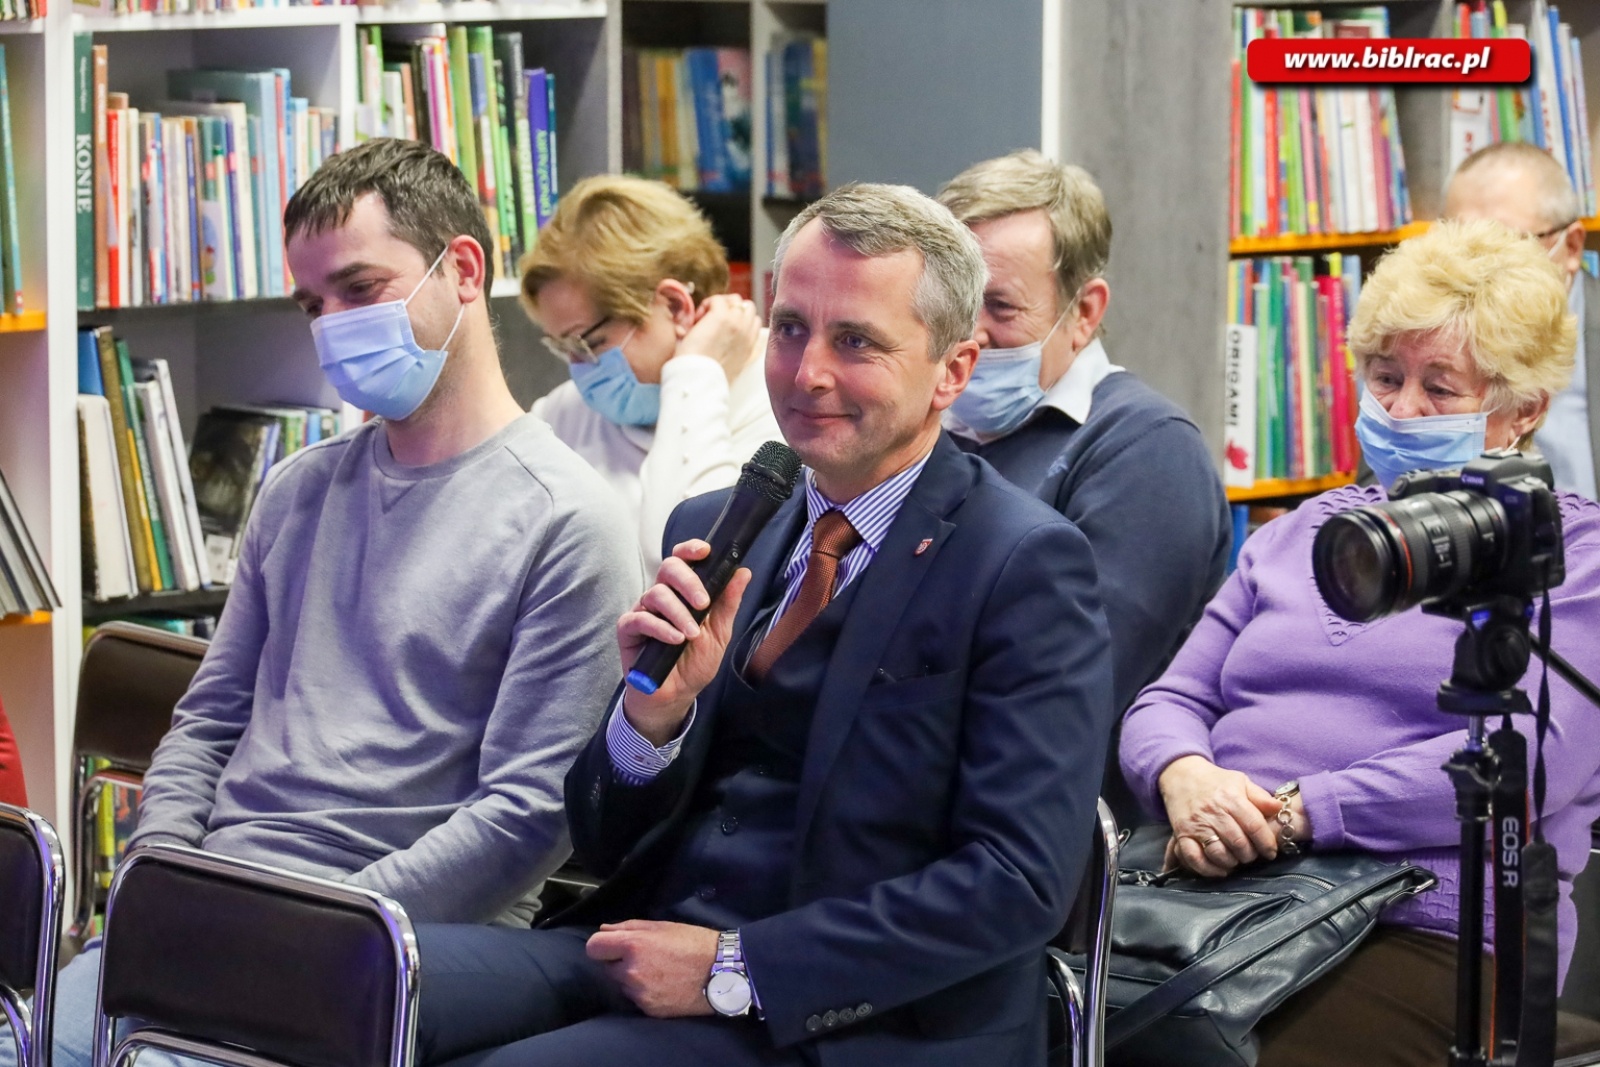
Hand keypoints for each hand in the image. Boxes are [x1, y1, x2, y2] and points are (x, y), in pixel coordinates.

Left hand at [585, 920, 718, 1017]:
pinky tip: (665, 985)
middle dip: (620, 963)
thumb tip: (604, 930)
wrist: (721, 972)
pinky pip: (636, 999)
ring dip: (633, 979)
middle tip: (646, 958)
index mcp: (633, 945)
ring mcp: (639, 993)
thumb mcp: (662, 926)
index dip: (603, 946)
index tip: (613, 947)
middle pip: (608, 968)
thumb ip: (628, 927)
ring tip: (659, 972)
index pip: (594, 947)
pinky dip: (645, 993)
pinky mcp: (648, 1009)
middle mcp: (631, 971)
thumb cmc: (693, 943)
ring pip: (623, 985)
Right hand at [617, 539, 750, 744]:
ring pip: (656, 593)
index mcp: (682, 592)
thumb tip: (743, 572)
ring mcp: (643, 611)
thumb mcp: (719, 632)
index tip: (704, 551)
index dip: (690, 550)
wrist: (676, 695)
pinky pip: (640, 619)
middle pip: (668, 568)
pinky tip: (674, 639)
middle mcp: (661, 596)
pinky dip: (660, 628)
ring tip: (691, 635)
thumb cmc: (695, 662)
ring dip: (678, 613)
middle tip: (703, 603)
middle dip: (688, 581)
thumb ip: (728, 603)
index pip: (683, 560)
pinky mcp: (628, 629)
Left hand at [678, 294, 759, 381]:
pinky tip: (698, 319)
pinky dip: (706, 305)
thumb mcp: (729, 369)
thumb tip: (725, 344)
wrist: (700, 378)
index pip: (755, 323)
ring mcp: (737, 323)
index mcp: (750, 348)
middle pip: (748, 308)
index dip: (739, 320)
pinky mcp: (722, 316)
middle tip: (713, 320)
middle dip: (732, 308)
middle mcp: (747, 334)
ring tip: (706, 318)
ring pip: (736, 300)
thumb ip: (735, 354)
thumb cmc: (707, 377)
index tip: (722, 329)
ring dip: (721, 304)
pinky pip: (717, 299)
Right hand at [1157, 755, 1280, 877]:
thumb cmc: (1215, 781)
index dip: (1266, 843)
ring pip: (1218, 853)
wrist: (1182, 775)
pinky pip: (1194, 858)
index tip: (1271, 852)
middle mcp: (1213, 812)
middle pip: (1238, 843)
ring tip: (1237, 860)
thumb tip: (1279, 808)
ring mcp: (1196, 824)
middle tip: (1252, 855)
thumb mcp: (1241, 781)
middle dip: (1250, 855)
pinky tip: (1220, 870)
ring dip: (1232, 862)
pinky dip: (1208, 869)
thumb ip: (1260, 797)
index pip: (1254, 826)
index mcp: (1231, 798)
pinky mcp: (1182, 834)